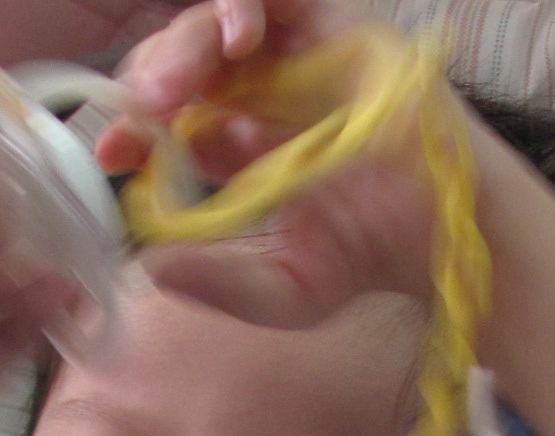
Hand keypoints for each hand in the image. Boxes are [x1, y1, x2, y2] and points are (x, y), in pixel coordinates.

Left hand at [98, 0, 442, 327]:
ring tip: (175, 87)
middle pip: (181, 64)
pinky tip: (239, 40)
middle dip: (151, 81)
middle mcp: (255, 91)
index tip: (113, 153)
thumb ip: (218, 284)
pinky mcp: (331, 19)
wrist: (441, 230)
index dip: (132, 128)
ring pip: (217, 23)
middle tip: (143, 112)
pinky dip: (244, 3)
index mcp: (232, 144)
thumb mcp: (281, 288)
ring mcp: (292, 52)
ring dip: (186, 45)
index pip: (164, 121)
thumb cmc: (366, 257)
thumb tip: (149, 269)